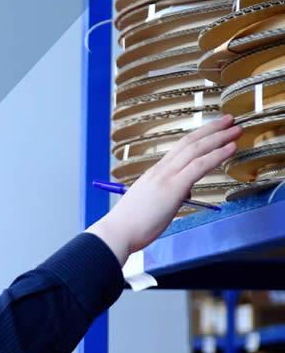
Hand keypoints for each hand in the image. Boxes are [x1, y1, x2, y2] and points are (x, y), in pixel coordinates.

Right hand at [89, 115, 241, 264]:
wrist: (117, 232)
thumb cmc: (132, 224)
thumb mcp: (153, 204)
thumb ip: (170, 195)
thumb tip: (184, 193)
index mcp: (155, 174)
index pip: (180, 148)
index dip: (198, 136)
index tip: (213, 129)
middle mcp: (160, 170)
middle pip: (189, 142)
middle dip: (211, 129)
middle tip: (229, 120)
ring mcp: (166, 177)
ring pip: (196, 149)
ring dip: (219, 137)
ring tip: (235, 130)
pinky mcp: (173, 187)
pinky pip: (199, 166)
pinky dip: (217, 155)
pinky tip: (230, 148)